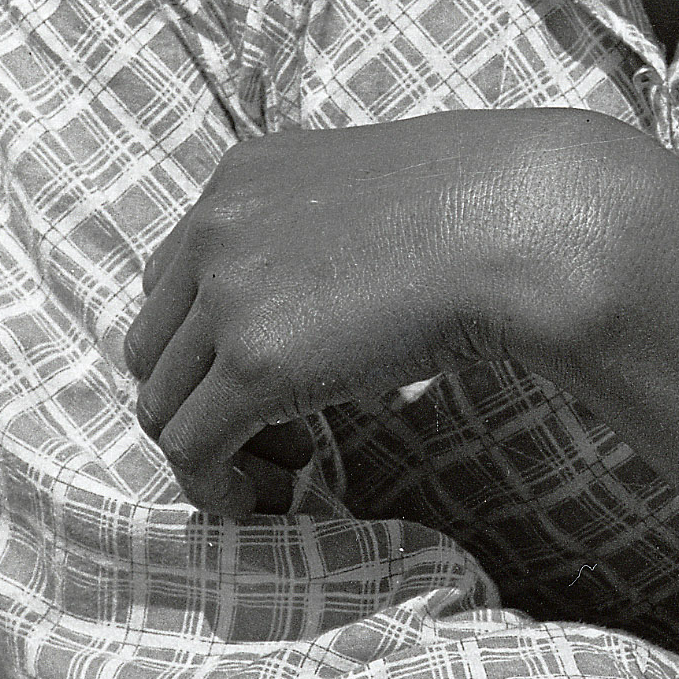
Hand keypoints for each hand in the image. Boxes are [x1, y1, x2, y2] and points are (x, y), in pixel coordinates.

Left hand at [122, 111, 626, 516]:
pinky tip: (273, 500)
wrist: (523, 225)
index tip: (267, 377)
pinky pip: (193, 449)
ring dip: (215, 449)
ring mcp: (227, 296)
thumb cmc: (484, 207)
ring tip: (287, 470)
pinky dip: (218, 487)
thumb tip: (315, 304)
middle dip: (202, 399)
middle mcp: (214, 228)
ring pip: (163, 406)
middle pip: (154, 347)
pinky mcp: (255, 366)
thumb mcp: (371, 193)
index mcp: (240, 177)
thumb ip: (316, 234)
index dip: (208, 343)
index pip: (172, 278)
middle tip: (281, 435)